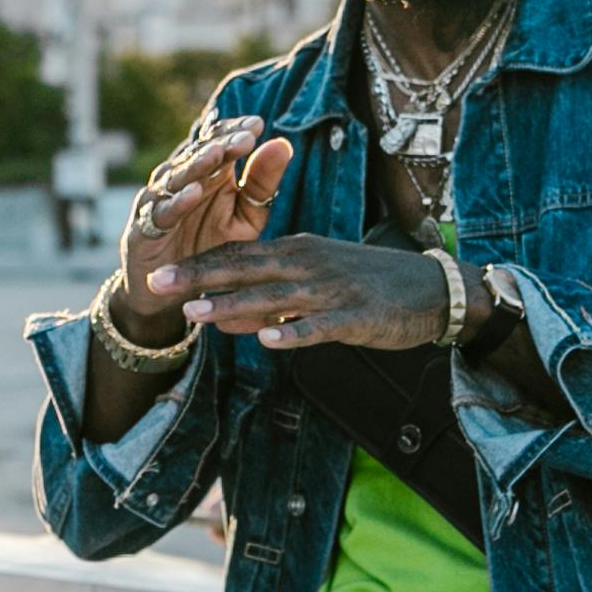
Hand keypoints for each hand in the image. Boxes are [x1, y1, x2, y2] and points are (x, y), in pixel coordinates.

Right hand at [111, 115, 290, 345]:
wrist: (169, 293)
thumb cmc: (210, 247)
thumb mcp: (245, 218)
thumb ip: (261, 184)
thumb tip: (283, 144)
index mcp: (205, 174)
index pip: (217, 142)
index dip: (234, 132)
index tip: (257, 124)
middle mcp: (179, 182)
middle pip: (197, 155)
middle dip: (221, 144)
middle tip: (245, 135)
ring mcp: (158, 204)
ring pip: (176, 178)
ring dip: (197, 165)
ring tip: (217, 153)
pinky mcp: (142, 230)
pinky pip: (160, 214)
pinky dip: (176, 203)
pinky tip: (193, 193)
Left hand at [153, 232, 451, 351]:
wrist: (432, 289)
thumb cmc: (369, 284)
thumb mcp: (318, 279)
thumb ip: (272, 298)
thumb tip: (226, 318)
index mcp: (299, 250)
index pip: (240, 255)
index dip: (199, 266)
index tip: (161, 275)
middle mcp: (310, 265)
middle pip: (246, 269)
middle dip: (200, 278)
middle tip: (159, 285)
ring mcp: (333, 290)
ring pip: (274, 297)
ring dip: (233, 305)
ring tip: (196, 315)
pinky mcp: (357, 316)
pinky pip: (320, 326)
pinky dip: (294, 333)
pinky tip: (268, 341)